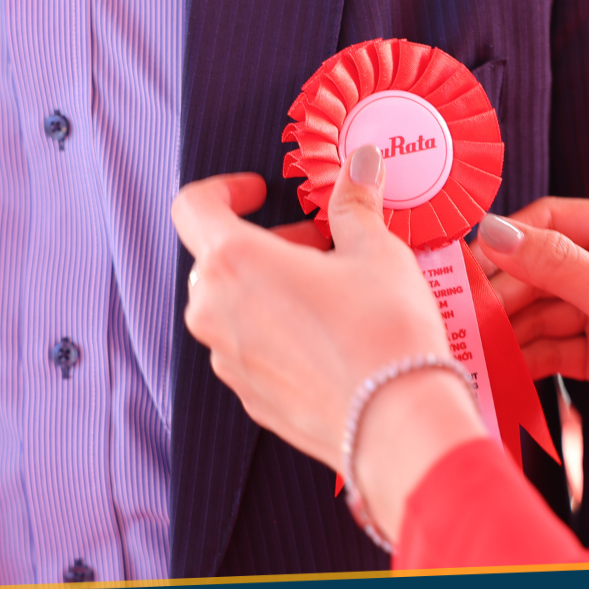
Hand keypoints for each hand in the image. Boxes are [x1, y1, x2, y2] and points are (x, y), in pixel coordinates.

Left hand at [171, 146, 485, 540]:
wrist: (396, 423)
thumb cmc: (383, 332)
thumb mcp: (376, 251)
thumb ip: (354, 203)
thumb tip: (358, 166)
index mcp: (233, 263)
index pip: (193, 207)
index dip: (224, 189)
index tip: (258, 191)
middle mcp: (215, 312)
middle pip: (221, 259)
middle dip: (269, 244)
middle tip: (323, 247)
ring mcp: (228, 361)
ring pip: (234, 306)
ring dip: (272, 289)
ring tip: (332, 295)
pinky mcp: (249, 398)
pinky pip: (251, 348)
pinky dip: (279, 332)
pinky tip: (331, 339)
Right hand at [474, 198, 588, 472]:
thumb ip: (556, 265)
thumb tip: (493, 233)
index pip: (555, 220)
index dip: (509, 241)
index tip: (467, 266)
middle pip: (544, 269)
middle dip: (505, 292)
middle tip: (465, 314)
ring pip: (547, 312)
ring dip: (511, 328)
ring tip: (474, 344)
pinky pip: (558, 349)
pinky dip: (529, 358)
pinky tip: (502, 367)